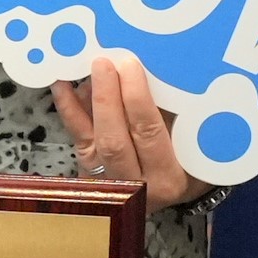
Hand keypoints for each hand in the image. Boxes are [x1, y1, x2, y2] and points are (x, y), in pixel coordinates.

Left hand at [50, 50, 203, 206]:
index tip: (130, 66)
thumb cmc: (189, 162)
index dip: (136, 99)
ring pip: (92, 140)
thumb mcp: (195, 144)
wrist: (170, 195)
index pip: (149, 134)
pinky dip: (68, 109)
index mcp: (169, 177)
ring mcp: (109, 181)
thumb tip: (148, 71)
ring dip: (86, 101)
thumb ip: (174, 115)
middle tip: (103, 63)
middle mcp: (138, 185)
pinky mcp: (89, 173)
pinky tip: (62, 85)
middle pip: (115, 140)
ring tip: (81, 67)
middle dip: (107, 97)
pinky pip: (78, 139)